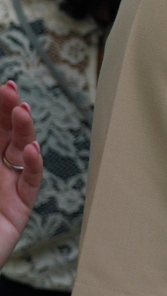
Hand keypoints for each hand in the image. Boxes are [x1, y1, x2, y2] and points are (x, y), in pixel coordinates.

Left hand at [0, 80, 42, 267]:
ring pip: (22, 152)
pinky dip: (34, 164)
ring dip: (23, 130)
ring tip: (22, 111)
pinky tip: (31, 149)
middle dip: (9, 111)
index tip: (2, 86)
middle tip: (12, 92)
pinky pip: (31, 182)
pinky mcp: (19, 209)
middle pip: (5, 133)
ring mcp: (6, 188)